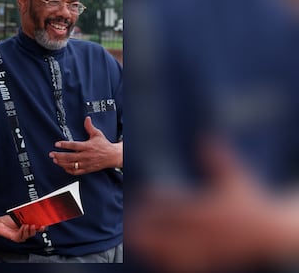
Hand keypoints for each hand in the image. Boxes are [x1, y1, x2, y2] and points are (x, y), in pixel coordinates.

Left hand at [0, 215, 44, 242]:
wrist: (0, 223)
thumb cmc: (9, 219)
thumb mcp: (21, 216)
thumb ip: (29, 216)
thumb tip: (36, 214)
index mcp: (28, 225)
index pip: (38, 226)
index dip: (42, 225)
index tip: (46, 223)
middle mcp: (26, 231)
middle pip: (35, 231)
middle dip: (39, 228)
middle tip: (41, 225)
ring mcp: (21, 235)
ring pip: (29, 235)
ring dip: (30, 229)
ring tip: (28, 224)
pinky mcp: (17, 238)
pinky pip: (22, 236)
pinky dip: (23, 231)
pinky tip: (22, 226)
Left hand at [49, 117, 121, 174]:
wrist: (113, 156)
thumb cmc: (104, 145)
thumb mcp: (97, 134)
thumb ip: (90, 127)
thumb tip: (87, 119)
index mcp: (88, 146)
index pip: (74, 146)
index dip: (64, 145)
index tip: (57, 144)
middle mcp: (86, 156)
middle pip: (70, 157)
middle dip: (59, 155)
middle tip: (51, 154)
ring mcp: (86, 164)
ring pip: (71, 165)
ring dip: (62, 163)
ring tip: (55, 160)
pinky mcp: (87, 169)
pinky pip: (76, 171)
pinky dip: (69, 170)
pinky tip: (63, 167)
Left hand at [127, 140, 284, 272]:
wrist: (269, 233)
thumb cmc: (249, 202)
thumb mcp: (236, 177)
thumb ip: (218, 159)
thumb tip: (206, 136)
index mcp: (208, 210)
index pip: (175, 207)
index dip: (154, 202)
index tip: (139, 194)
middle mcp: (205, 231)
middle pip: (168, 232)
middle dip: (146, 226)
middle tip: (128, 219)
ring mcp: (206, 249)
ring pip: (171, 252)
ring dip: (151, 246)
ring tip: (133, 238)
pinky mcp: (208, 262)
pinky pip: (182, 266)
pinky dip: (165, 262)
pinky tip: (152, 257)